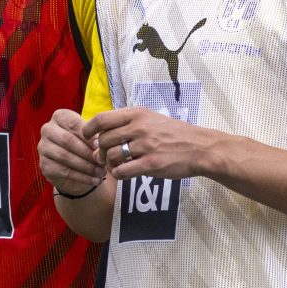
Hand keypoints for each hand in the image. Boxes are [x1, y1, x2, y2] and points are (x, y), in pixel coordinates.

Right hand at [39, 109, 104, 195]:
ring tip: (101, 172)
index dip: (88, 135)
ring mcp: (43, 147)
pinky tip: (94, 180)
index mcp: (59, 116)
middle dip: (87, 152)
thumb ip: (94, 137)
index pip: (73, 123)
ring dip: (86, 166)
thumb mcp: (90, 135)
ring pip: (65, 157)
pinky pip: (63, 171)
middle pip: (68, 140)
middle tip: (102, 161)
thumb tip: (98, 146)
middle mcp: (48, 129)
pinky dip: (81, 177)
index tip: (101, 146)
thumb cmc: (84, 143)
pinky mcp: (44, 164)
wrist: (73, 163)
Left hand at [85, 106, 219, 180]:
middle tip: (105, 157)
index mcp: (137, 114)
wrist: (199, 147)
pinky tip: (125, 173)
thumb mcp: (151, 119)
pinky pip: (123, 171)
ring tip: (117, 165)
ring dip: (110, 164)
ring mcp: (145, 146)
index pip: (102, 119)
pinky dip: (119, 174)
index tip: (87, 138)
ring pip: (112, 156)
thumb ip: (126, 125)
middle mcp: (139, 127)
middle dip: (100, 151)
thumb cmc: (173, 133)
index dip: (88, 129)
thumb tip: (99, 138)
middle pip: (104, 140)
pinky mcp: (151, 164)